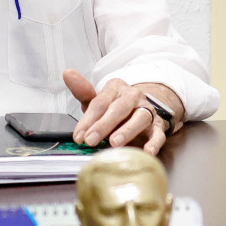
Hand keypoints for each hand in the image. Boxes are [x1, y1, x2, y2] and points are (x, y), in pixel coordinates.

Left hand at [63, 71, 177, 153]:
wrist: (142, 110)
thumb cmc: (114, 108)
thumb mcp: (98, 101)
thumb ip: (83, 91)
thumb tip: (67, 73)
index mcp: (115, 88)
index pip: (100, 102)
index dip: (88, 120)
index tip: (78, 136)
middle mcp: (133, 96)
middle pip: (119, 108)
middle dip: (104, 125)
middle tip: (91, 140)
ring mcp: (147, 110)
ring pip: (140, 118)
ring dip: (127, 130)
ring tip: (115, 143)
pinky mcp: (158, 126)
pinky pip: (158, 134)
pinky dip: (154, 143)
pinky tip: (146, 151)